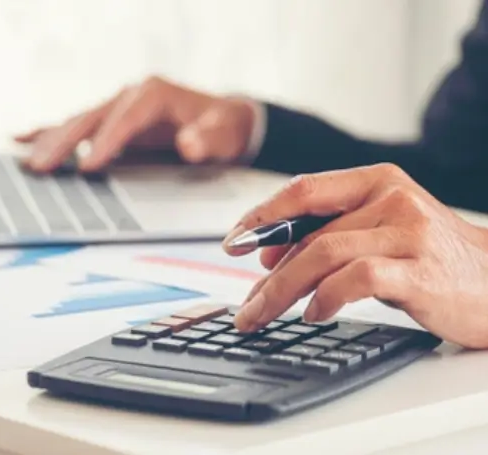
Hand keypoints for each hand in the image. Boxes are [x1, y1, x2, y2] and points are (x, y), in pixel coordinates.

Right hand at [14, 76, 255, 171]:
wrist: (220, 120)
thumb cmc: (221, 128)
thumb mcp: (223, 134)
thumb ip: (207, 140)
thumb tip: (188, 144)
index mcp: (154, 95)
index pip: (124, 120)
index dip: (106, 143)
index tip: (88, 168)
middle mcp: (130, 95)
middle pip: (91, 118)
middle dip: (66, 143)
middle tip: (41, 168)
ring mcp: (117, 105)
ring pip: (78, 122)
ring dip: (52, 142)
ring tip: (28, 163)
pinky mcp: (111, 119)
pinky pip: (76, 124)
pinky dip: (50, 131)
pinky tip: (22, 139)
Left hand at [222, 163, 487, 348]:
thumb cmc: (432, 259)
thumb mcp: (379, 232)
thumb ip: (330, 234)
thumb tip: (270, 253)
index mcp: (377, 181)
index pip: (303, 190)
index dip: (261, 217)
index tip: (233, 243)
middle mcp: (392, 199)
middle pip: (308, 234)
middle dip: (267, 275)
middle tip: (246, 305)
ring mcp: (408, 233)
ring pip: (324, 254)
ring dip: (283, 290)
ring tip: (264, 314)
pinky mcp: (421, 272)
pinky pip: (357, 280)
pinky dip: (326, 298)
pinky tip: (313, 314)